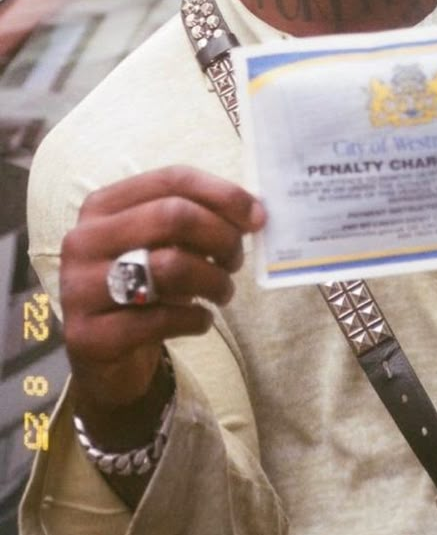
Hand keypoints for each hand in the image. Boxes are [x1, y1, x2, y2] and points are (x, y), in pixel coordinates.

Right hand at [60, 166, 263, 417]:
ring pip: (170, 267)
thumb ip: (198, 220)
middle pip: (173, 216)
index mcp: (102, 206)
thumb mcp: (161, 245)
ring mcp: (80, 289)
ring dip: (214, 281)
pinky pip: (161, 319)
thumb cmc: (143, 286)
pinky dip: (197, 319)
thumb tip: (255, 212)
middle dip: (221, 236)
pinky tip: (203, 320)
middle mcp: (83, 240)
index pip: (172, 179)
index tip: (257, 217)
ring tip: (223, 292)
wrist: (103, 354)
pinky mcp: (90, 336)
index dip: (223, 194)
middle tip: (237, 260)